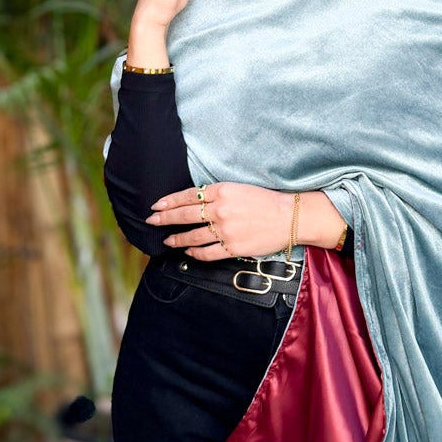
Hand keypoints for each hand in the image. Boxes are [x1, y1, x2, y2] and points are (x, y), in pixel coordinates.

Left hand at [146, 183, 293, 260]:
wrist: (289, 217)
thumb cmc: (267, 201)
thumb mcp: (240, 188)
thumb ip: (217, 194)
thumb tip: (195, 201)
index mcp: (222, 191)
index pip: (188, 196)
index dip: (169, 201)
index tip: (156, 205)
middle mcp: (220, 210)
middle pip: (184, 215)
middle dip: (164, 219)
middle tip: (152, 220)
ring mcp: (225, 230)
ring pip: (192, 236)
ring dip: (176, 239)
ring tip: (167, 241)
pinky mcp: (232, 247)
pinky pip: (207, 253)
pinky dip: (195, 253)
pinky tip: (189, 252)